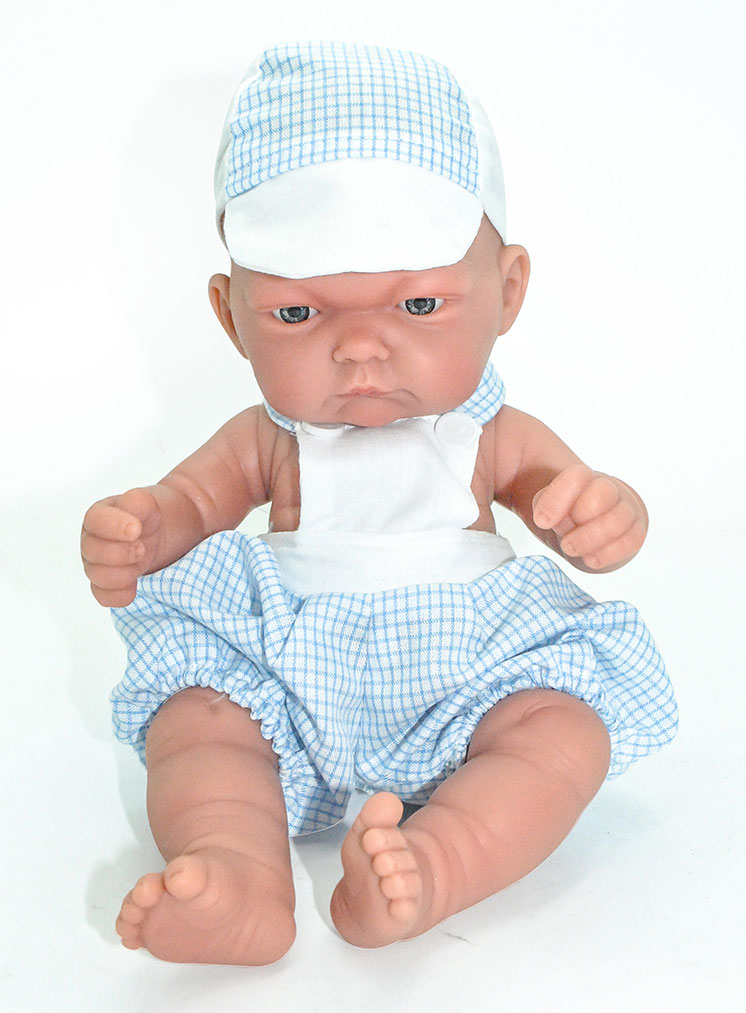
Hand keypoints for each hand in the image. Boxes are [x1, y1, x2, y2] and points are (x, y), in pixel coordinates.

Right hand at [81, 488, 161, 605]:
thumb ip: (137, 501)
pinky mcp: (105, 585)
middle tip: (142, 548)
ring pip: (97, 576)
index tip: (136, 529)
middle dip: (122, 552)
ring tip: (140, 562)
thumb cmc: (145, 516)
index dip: (114, 526)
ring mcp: (95, 565)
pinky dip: (120, 595)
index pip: (95, 520)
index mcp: (98, 516)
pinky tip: (134, 586)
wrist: (156, 533)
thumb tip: (131, 506)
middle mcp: (91, 541)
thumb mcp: (146, 502)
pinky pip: (104, 597)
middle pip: (92, 551)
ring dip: (124, 573)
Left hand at [532, 464, 646, 570]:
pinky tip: (589, 558)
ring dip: (589, 540)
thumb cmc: (568, 513)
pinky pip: (630, 541)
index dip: (557, 500)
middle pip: (603, 494)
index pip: (576, 477)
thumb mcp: (548, 506)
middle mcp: (609, 489)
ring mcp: (626, 510)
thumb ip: (544, 507)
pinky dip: (606, 554)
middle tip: (563, 535)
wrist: (593, 526)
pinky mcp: (636, 532)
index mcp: (584, 478)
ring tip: (570, 549)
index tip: (542, 522)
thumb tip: (544, 518)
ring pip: (617, 521)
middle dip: (579, 518)